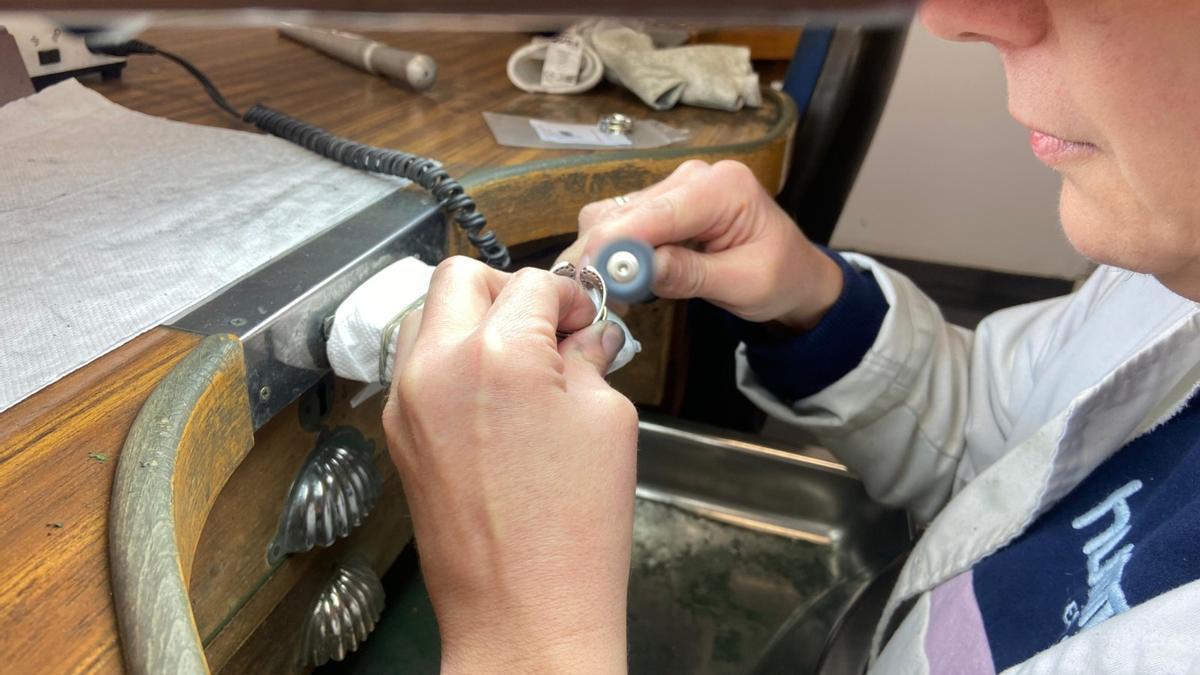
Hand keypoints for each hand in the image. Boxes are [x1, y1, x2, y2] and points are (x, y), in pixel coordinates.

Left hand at [383, 257, 637, 673]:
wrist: (522, 613)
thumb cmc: (570, 533)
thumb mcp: (607, 423)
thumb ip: (589, 361)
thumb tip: (585, 338)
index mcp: (497, 355)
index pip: (533, 283)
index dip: (570, 297)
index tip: (585, 321)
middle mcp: (437, 367)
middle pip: (461, 278)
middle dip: (509, 291)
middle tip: (548, 328)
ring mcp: (407, 402)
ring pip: (431, 318)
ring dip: (476, 323)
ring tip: (522, 366)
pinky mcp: (399, 435)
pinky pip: (420, 368)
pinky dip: (455, 364)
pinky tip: (496, 402)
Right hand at [558, 160, 842, 330]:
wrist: (795, 272)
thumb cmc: (780, 278)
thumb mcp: (745, 285)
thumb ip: (692, 275)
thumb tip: (639, 271)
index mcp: (723, 187)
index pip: (658, 213)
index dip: (618, 244)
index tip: (592, 277)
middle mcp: (692, 177)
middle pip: (624, 211)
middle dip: (603, 254)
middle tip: (594, 298)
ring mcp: (672, 189)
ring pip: (611, 217)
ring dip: (603, 256)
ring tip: (608, 295)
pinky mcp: (659, 205)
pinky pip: (618, 225)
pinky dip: (611, 255)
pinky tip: (621, 281)